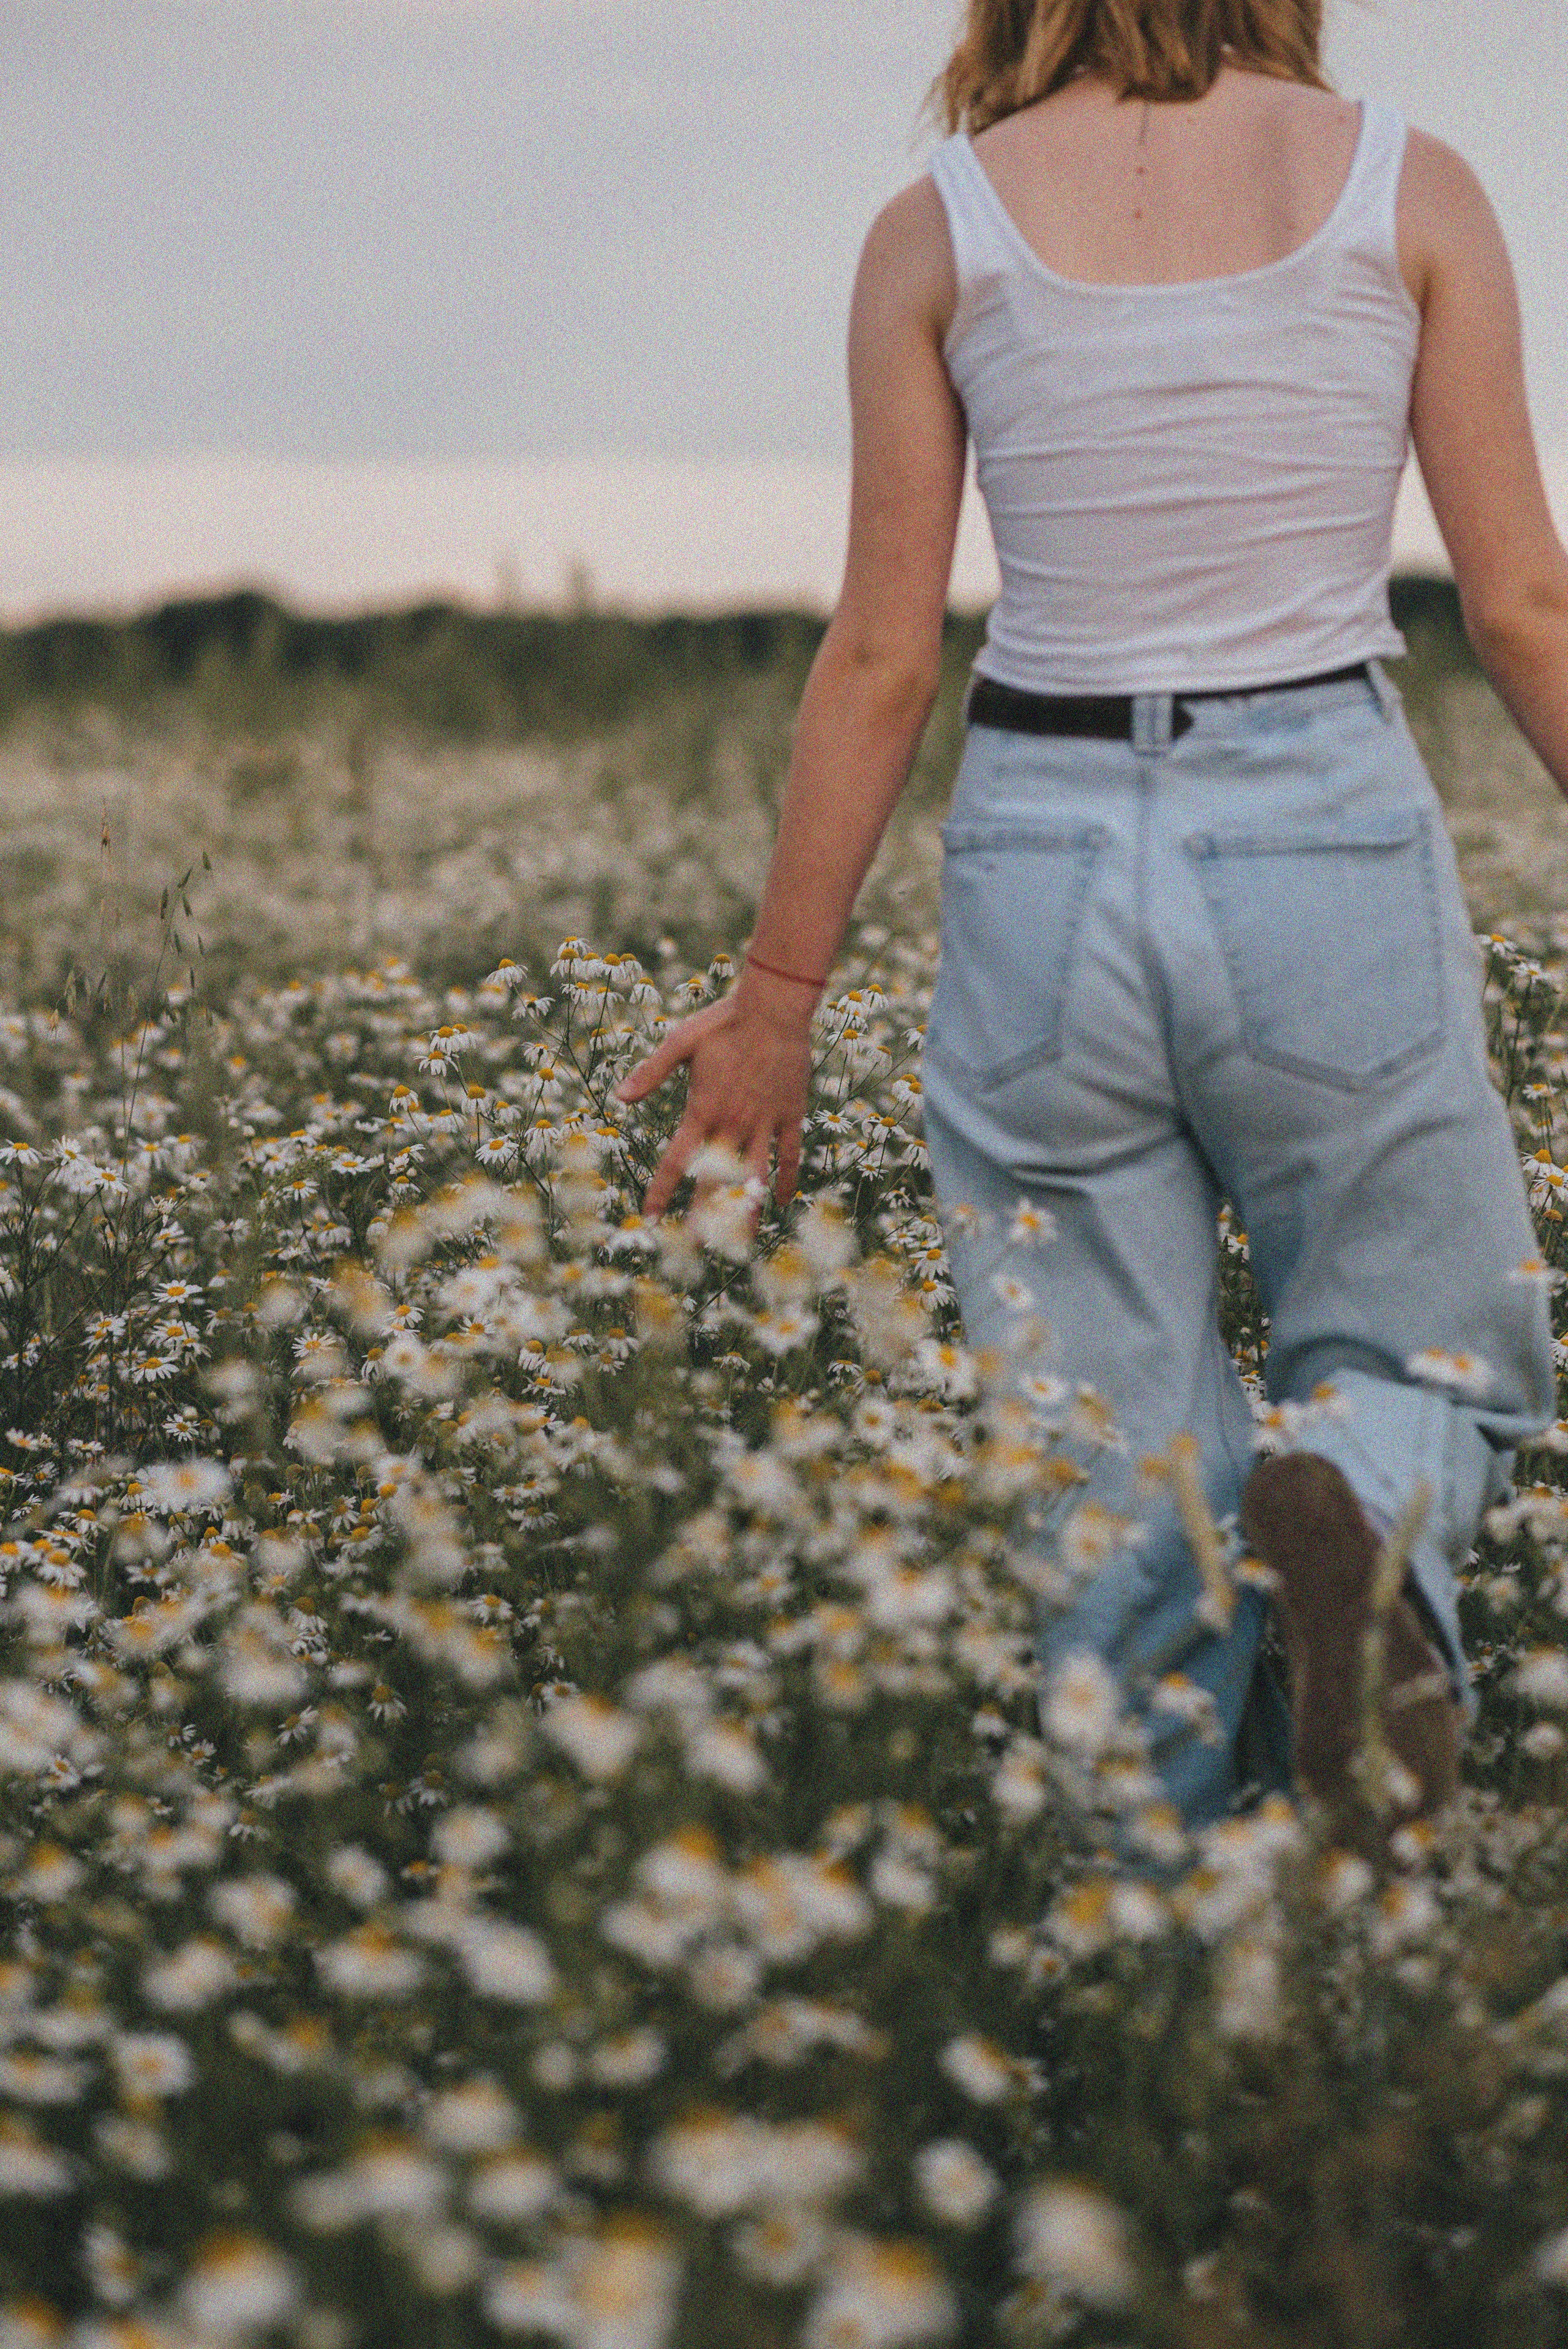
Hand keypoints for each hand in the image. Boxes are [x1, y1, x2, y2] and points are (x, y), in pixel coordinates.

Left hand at [614, 980, 813, 1220]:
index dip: (662, 1192)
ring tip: (740, 1241)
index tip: (650, 1219)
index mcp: (702, 1110)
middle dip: (701, 1216)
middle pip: (714, 1180)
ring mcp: (764, 1122)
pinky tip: (780, 1203)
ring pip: (754, 1176)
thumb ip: (651, 1072)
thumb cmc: (724, 1021)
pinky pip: (789, 1156)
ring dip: (745, 1209)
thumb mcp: (680, 1042)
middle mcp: (733, 1124)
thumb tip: (620, 1097)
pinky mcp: (790, 1115)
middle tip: (692, 1247)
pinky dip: (785, 1180)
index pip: (677, 1161)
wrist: (775, 1008)